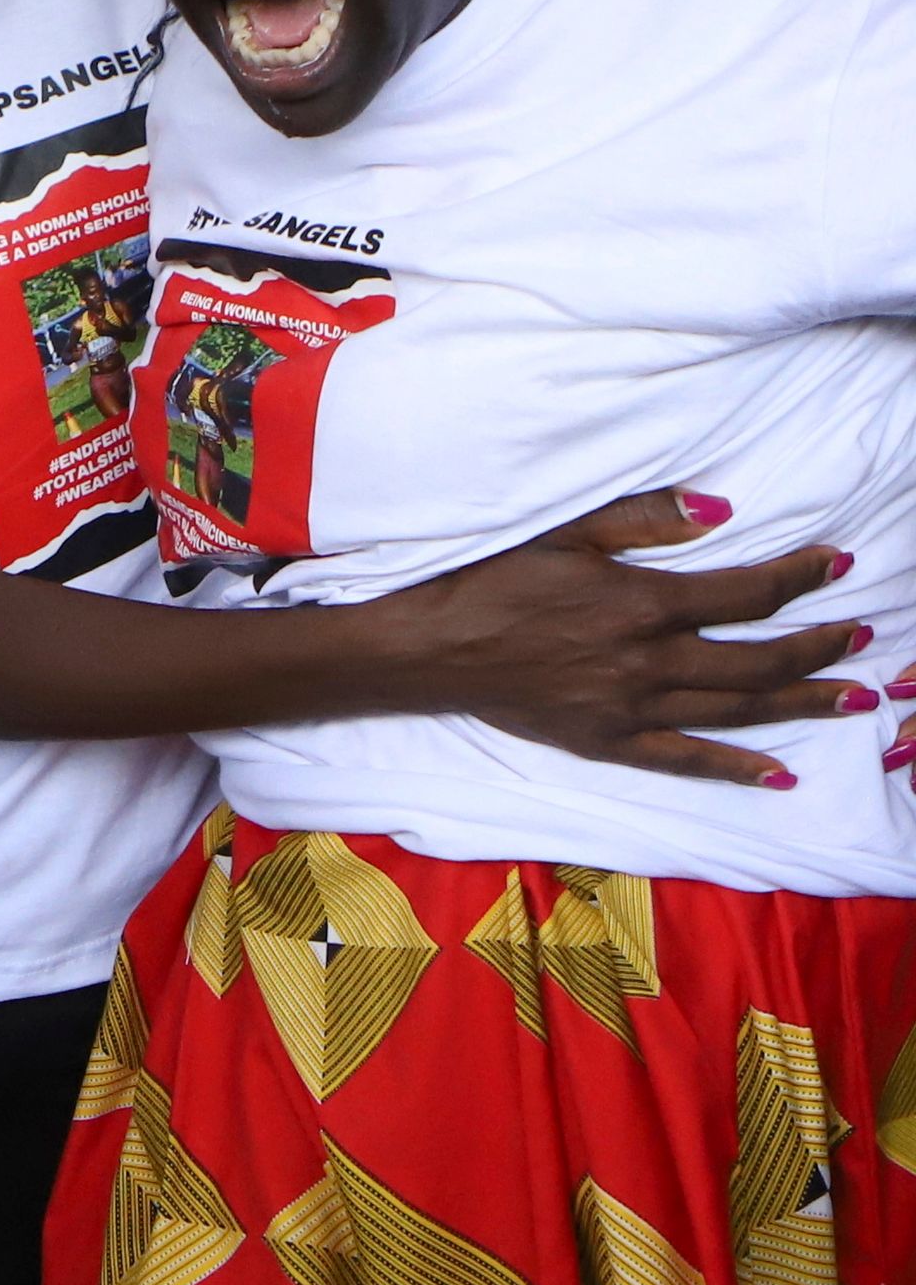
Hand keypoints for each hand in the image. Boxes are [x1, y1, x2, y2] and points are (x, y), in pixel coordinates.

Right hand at [377, 487, 872, 785]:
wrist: (425, 648)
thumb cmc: (486, 579)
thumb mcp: (560, 530)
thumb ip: (643, 519)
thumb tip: (723, 511)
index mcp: (641, 604)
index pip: (745, 593)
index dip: (799, 578)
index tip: (839, 564)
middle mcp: (648, 663)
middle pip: (757, 660)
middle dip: (818, 646)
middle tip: (861, 635)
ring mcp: (631, 710)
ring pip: (736, 710)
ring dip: (801, 702)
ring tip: (856, 696)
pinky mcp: (607, 742)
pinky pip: (686, 760)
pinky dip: (736, 768)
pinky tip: (780, 772)